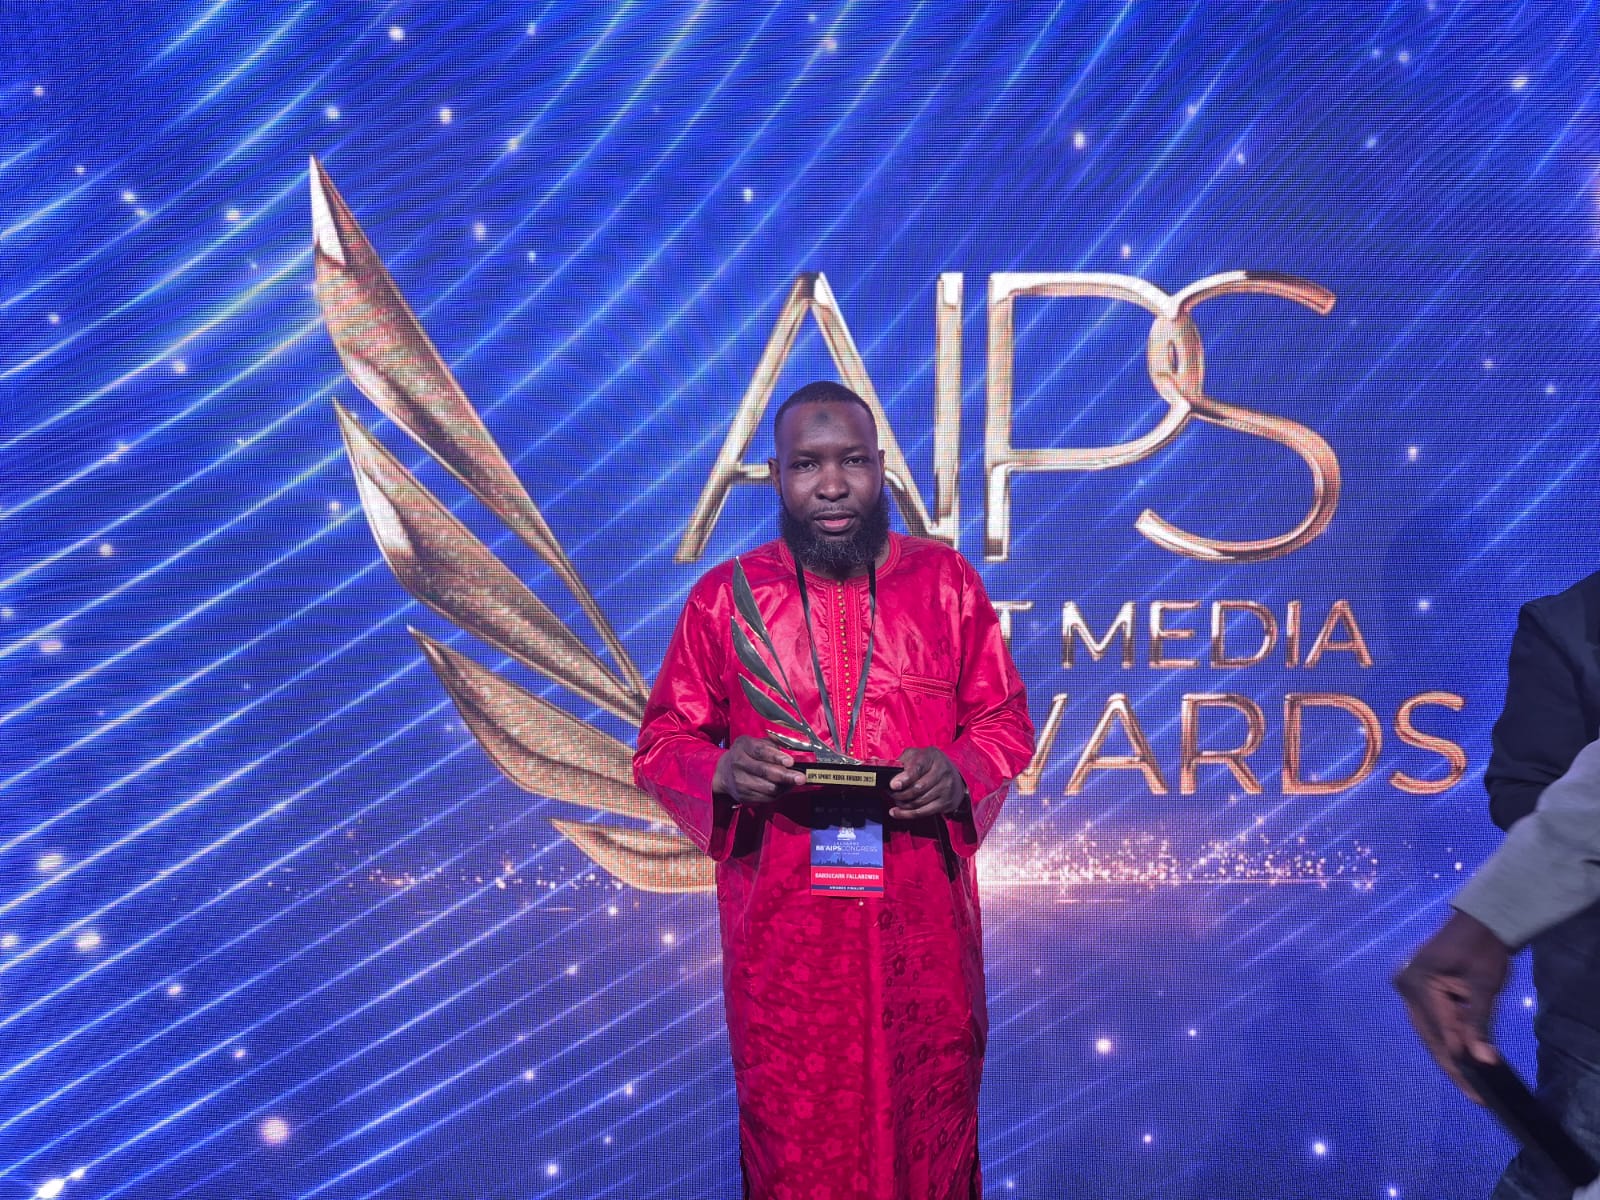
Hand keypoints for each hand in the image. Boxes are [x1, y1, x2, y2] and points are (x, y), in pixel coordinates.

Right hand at [713, 734, 805, 803]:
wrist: (723, 772)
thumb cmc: (746, 754)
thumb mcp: (754, 742)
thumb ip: (772, 744)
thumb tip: (792, 748)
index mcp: (743, 746)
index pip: (761, 751)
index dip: (776, 757)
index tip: (790, 762)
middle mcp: (739, 764)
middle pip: (765, 772)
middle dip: (786, 776)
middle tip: (800, 778)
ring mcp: (740, 782)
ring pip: (768, 788)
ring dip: (784, 786)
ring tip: (794, 781)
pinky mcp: (743, 796)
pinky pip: (766, 798)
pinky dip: (778, 794)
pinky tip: (783, 787)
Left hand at [888, 747, 965, 819]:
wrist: (954, 776)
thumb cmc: (930, 764)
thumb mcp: (916, 755)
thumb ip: (899, 760)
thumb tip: (875, 761)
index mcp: (932, 756)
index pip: (918, 768)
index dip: (905, 778)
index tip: (893, 785)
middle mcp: (942, 771)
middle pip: (918, 788)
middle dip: (899, 793)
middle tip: (890, 793)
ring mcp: (946, 788)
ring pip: (919, 802)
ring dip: (902, 804)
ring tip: (895, 800)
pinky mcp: (946, 803)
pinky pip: (922, 812)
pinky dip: (906, 814)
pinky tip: (896, 812)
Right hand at [1393, 910, 1510, 1102]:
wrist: (1480, 921)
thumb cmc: (1483, 949)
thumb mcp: (1485, 987)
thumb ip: (1479, 1024)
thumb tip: (1483, 1061)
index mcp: (1418, 984)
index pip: (1442, 1033)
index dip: (1461, 1064)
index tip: (1478, 1093)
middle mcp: (1406, 989)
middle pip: (1431, 1037)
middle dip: (1453, 1066)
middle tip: (1476, 1095)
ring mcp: (1408, 990)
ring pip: (1430, 1033)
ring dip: (1450, 1054)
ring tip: (1471, 1082)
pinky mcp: (1416, 991)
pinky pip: (1431, 1022)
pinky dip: (1448, 1038)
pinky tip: (1463, 1056)